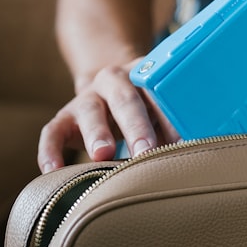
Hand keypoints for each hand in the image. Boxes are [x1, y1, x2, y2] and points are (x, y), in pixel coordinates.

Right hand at [37, 59, 180, 172]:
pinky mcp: (64, 118)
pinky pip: (53, 132)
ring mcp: (87, 98)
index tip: (183, 142)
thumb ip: (175, 125)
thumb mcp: (160, 109)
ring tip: (103, 154)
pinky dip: (50, 151)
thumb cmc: (145, 108)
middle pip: (126, 100)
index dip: (171, 118)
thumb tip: (196, 152)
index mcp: (145, 76)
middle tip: (146, 150)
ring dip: (97, 133)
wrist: (109, 88)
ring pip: (90, 112)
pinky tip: (53, 171)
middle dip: (136, 127)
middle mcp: (114, 81)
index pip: (160, 94)